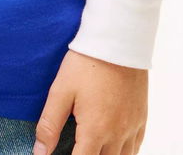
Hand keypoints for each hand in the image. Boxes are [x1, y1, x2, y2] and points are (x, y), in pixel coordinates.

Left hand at [33, 48, 147, 154]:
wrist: (118, 39)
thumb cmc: (87, 63)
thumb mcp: (61, 90)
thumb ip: (49, 125)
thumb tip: (39, 152)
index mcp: (95, 131)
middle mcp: (117, 135)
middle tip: (77, 147)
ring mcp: (132, 127)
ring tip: (92, 148)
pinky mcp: (142, 118)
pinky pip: (136, 148)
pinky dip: (124, 152)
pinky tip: (113, 147)